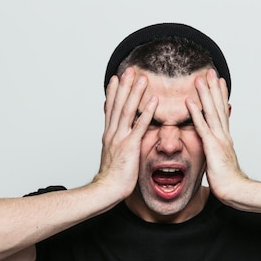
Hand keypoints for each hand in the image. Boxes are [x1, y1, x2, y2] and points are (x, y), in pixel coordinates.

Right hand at [95, 68, 157, 198]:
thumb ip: (117, 145)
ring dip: (135, 93)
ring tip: (142, 78)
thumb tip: (119, 140)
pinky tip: (153, 100)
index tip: (116, 79)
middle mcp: (113, 133)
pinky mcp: (130, 146)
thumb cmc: (112, 178)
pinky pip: (140, 126)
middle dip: (124, 86)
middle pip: (118, 105)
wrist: (107, 189)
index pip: (110, 109)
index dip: (114, 93)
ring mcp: (121, 138)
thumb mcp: (113, 157)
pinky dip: (147, 112)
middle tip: (130, 70)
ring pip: (127, 110)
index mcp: (109, 135)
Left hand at [186, 69, 247, 202]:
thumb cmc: (228, 181)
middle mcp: (223, 135)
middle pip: (219, 107)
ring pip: (211, 112)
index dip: (220, 96)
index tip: (218, 82)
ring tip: (199, 79)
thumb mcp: (221, 163)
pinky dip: (195, 113)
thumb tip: (214, 150)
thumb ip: (217, 153)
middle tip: (211, 72)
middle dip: (214, 88)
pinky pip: (202, 127)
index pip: (222, 112)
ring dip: (205, 94)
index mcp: (225, 138)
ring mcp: (218, 139)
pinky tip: (189, 102)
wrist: (235, 190)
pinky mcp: (212, 147)